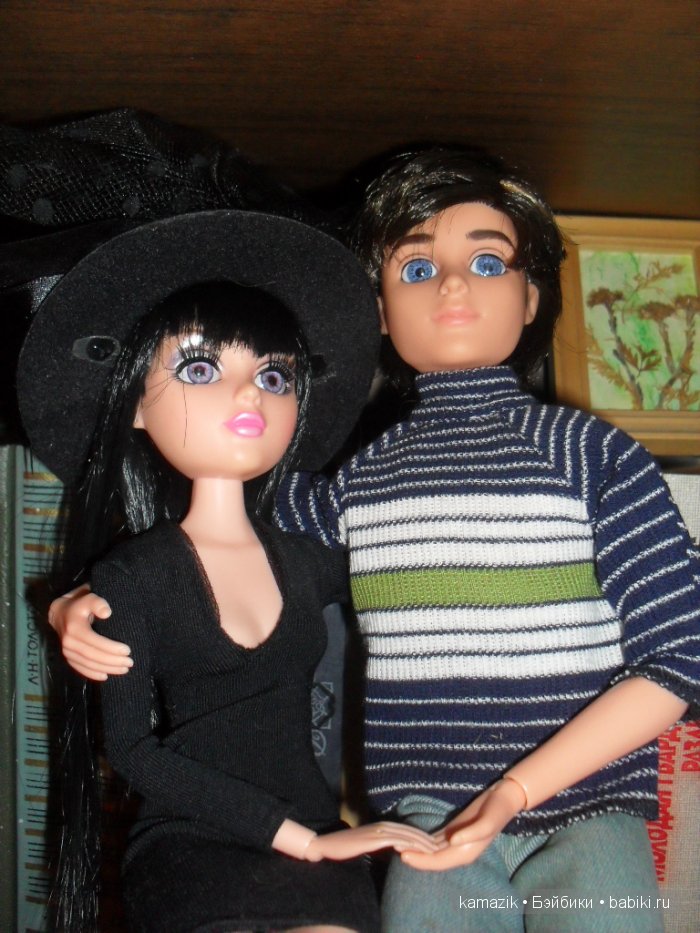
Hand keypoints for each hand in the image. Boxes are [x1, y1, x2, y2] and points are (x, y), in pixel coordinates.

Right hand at [48, 586, 130, 680]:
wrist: (60, 612)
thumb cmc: (80, 604)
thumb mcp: (89, 598)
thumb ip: (98, 603)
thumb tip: (107, 613)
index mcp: (74, 628)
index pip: (94, 641)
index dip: (111, 648)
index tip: (128, 650)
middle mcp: (68, 642)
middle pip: (92, 656)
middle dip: (112, 661)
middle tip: (130, 663)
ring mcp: (67, 651)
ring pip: (88, 664)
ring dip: (107, 669)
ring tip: (124, 669)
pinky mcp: (68, 657)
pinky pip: (80, 668)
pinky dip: (93, 674)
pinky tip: (106, 676)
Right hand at [305, 822, 443, 861]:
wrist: (327, 845)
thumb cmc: (346, 848)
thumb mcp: (368, 845)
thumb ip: (382, 845)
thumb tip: (397, 851)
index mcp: (383, 826)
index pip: (408, 830)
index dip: (422, 837)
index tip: (435, 845)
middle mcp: (382, 826)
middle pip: (410, 831)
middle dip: (426, 839)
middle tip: (442, 847)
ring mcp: (378, 831)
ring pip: (405, 835)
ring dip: (421, 842)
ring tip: (434, 850)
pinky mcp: (373, 839)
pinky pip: (394, 840)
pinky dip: (406, 843)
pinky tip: (415, 849)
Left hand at [400, 779, 524, 871]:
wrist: (503, 798)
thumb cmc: (496, 811)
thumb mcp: (488, 822)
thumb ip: (472, 833)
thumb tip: (452, 842)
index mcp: (465, 853)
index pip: (437, 862)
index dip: (420, 861)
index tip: (403, 855)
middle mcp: (458, 851)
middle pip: (431, 859)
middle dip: (413, 855)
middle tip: (393, 847)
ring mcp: (455, 843)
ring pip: (431, 851)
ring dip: (415, 849)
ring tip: (397, 843)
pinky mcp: (453, 832)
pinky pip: (434, 842)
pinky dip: (421, 841)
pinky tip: (410, 837)